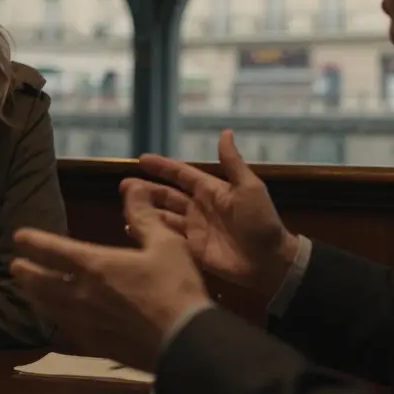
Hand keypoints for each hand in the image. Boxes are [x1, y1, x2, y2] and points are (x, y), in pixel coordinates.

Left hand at [9, 193, 210, 371]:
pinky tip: (56, 318)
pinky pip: (64, 328)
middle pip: (41, 282)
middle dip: (27, 272)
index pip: (53, 250)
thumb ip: (144, 216)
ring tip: (26, 290)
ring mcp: (84, 323)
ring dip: (34, 295)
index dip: (34, 242)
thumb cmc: (175, 288)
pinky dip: (53, 317)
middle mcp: (80, 294)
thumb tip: (131, 186)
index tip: (18, 236)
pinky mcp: (94, 346)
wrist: (184, 343)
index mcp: (95, 265)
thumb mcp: (165, 244)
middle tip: (15, 266)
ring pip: (48, 307)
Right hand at [125, 129, 298, 299]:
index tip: (141, 159)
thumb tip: (225, 132)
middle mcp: (199, 208)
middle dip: (146, 190)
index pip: (181, 175)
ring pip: (163, 216)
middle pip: (166, 196)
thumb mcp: (250, 188)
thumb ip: (233, 162)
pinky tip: (134, 230)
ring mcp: (194, 230)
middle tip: (123, 187)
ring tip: (124, 207)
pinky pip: (167, 239)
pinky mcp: (192, 250)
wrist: (269, 261)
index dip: (162, 167)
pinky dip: (151, 233)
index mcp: (211, 191)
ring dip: (145, 211)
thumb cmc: (260, 221)